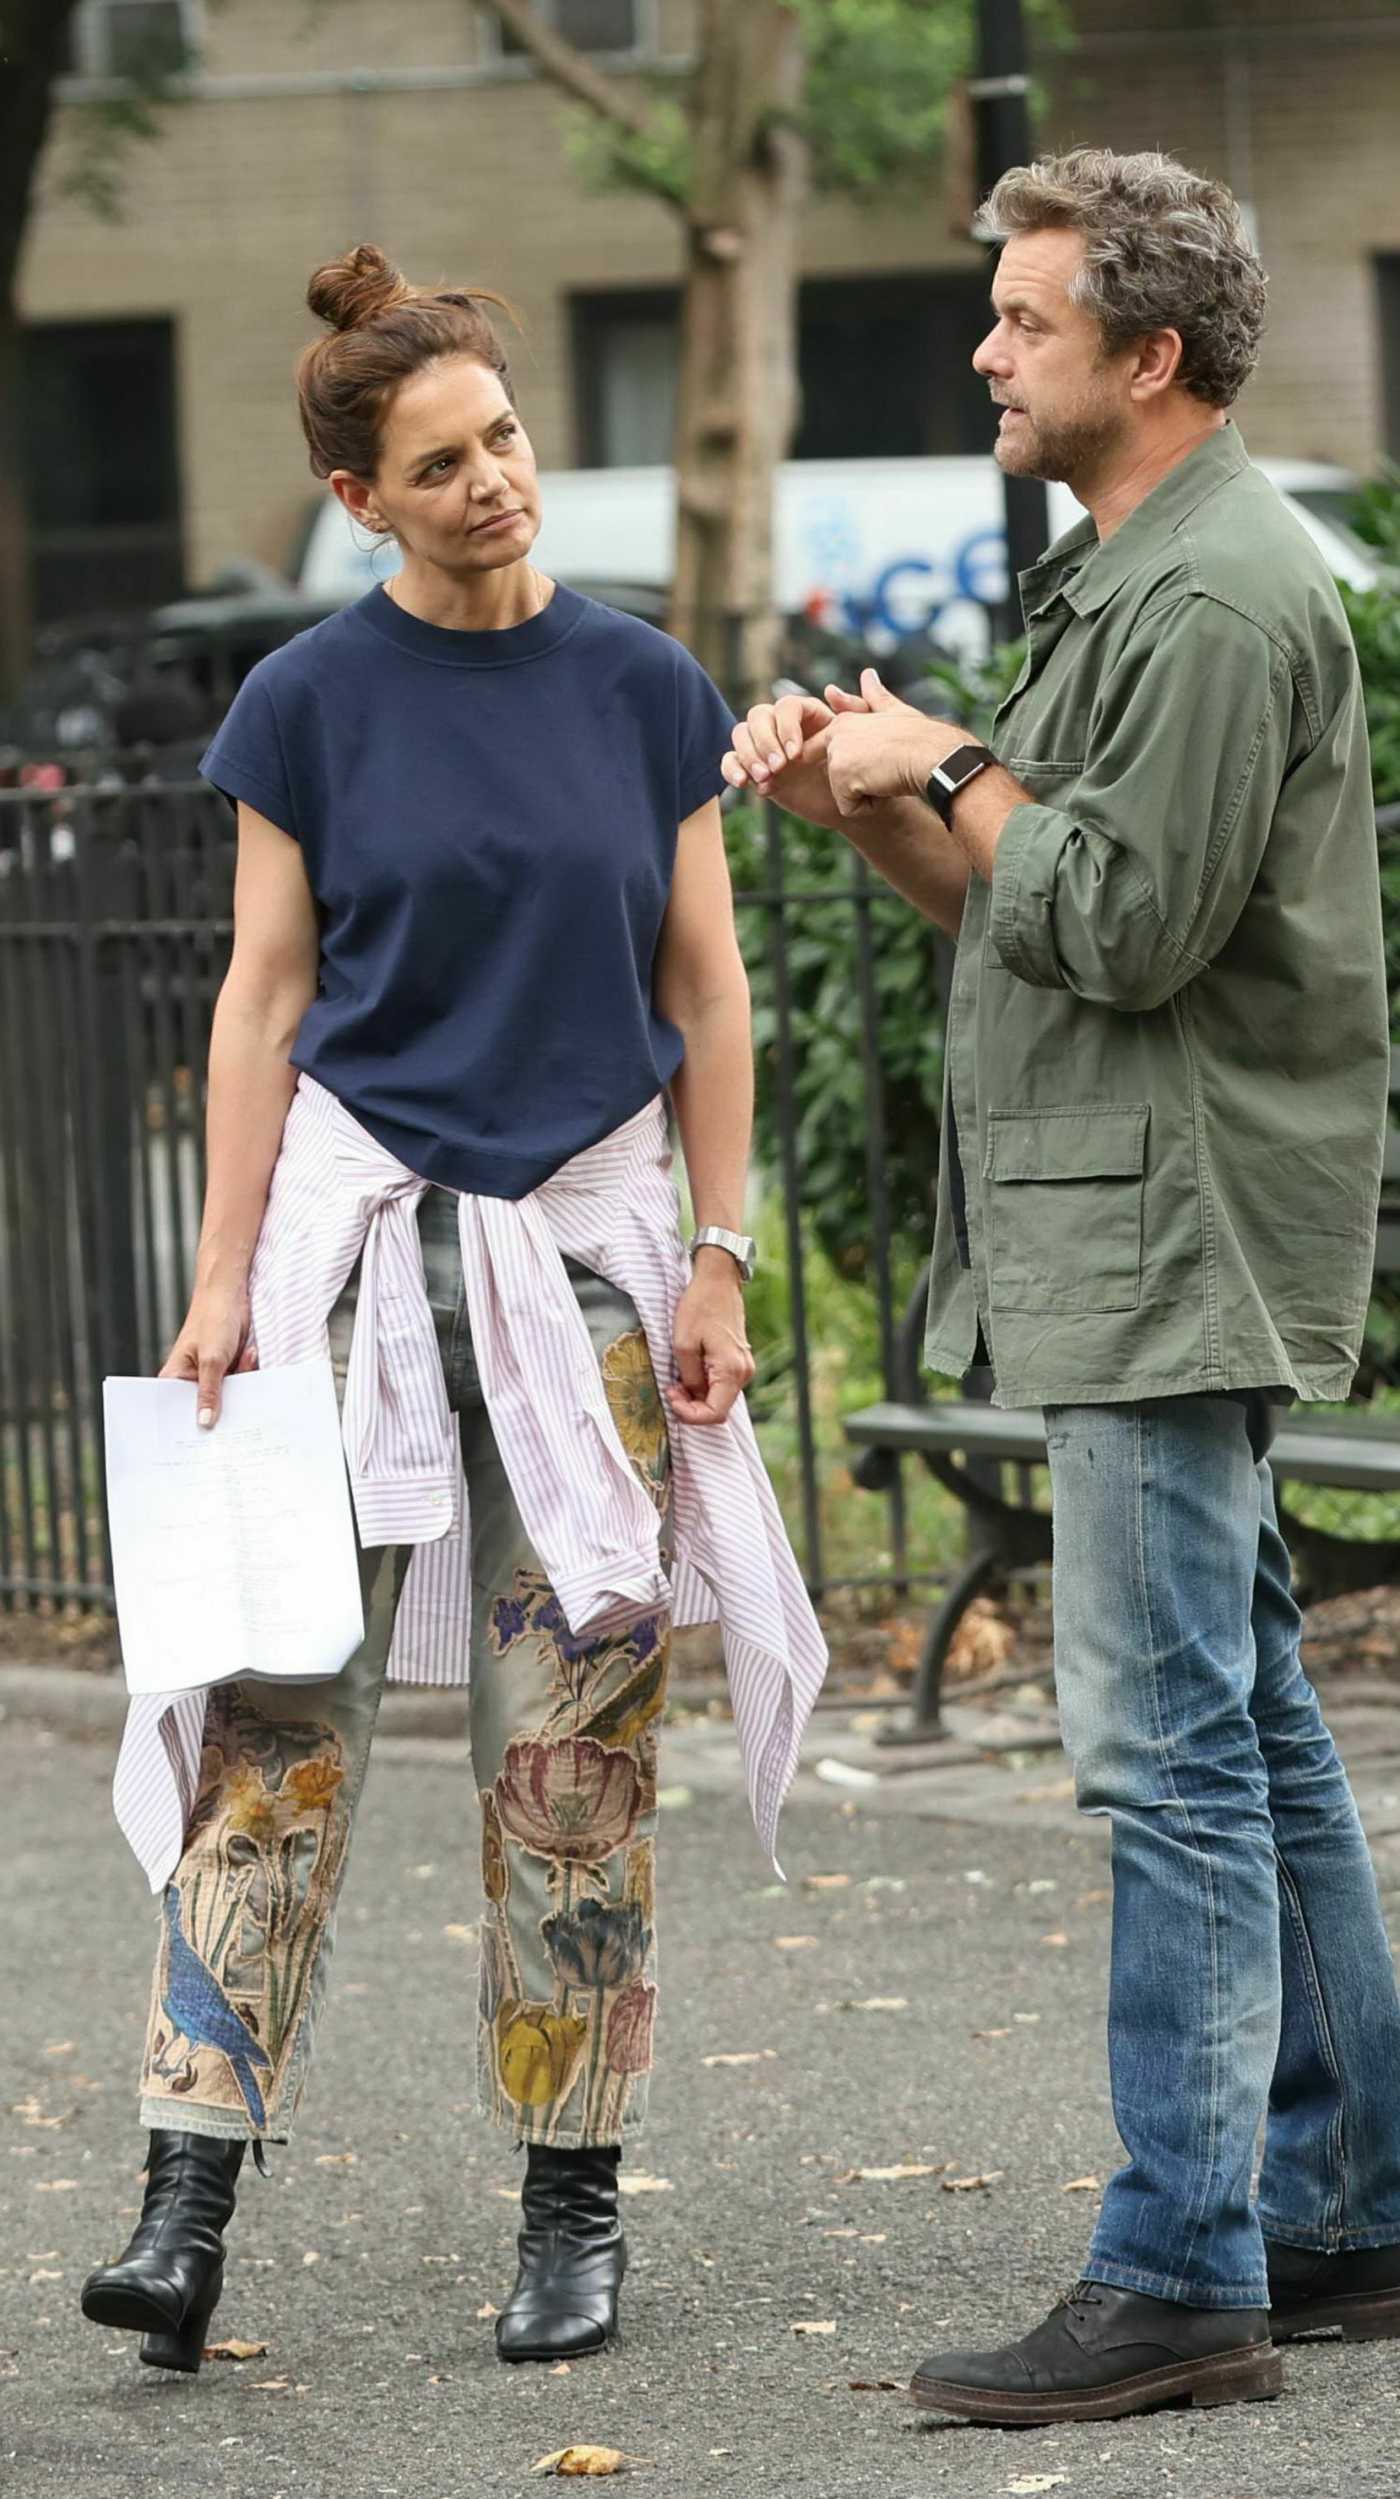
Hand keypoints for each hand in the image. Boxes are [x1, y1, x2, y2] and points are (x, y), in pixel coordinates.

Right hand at [160, 1283, 256, 1428]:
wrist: (233, 1294)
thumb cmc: (213, 1319)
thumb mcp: (212, 1359)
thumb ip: (209, 1393)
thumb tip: (204, 1424)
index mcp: (175, 1378)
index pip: (179, 1411)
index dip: (191, 1426)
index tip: (206, 1442)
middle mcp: (192, 1380)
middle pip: (206, 1409)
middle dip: (224, 1407)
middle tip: (236, 1406)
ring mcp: (213, 1376)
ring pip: (229, 1398)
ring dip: (241, 1383)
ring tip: (242, 1356)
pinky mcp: (230, 1370)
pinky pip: (241, 1386)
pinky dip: (248, 1373)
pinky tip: (249, 1352)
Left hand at [666, 1265, 754, 1426]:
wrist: (718, 1281)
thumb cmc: (699, 1307)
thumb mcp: (683, 1344)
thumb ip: (689, 1377)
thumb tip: (691, 1395)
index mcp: (731, 1370)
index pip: (714, 1413)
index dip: (690, 1414)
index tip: (671, 1398)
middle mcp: (744, 1373)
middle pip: (718, 1408)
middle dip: (691, 1407)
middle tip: (670, 1389)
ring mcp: (743, 1367)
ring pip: (719, 1398)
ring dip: (696, 1396)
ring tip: (676, 1381)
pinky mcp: (738, 1361)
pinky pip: (721, 1384)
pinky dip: (704, 1386)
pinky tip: (688, 1373)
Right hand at [721, 685, 872, 831]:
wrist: (848, 804)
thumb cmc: (858, 772)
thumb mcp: (861, 742)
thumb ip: (854, 711)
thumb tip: (830, 689)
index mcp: (806, 713)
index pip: (785, 706)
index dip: (786, 727)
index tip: (795, 754)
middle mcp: (782, 725)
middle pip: (758, 716)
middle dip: (764, 741)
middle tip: (778, 767)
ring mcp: (765, 746)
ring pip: (741, 734)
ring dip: (748, 754)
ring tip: (764, 777)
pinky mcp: (754, 769)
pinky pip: (730, 761)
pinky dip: (731, 769)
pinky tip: (744, 784)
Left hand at [826, 669, 968, 817]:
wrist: (935, 755)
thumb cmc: (923, 737)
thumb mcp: (897, 713)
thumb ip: (875, 698)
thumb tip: (867, 674)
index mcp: (845, 720)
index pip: (834, 753)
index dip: (857, 767)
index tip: (880, 762)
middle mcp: (836, 733)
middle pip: (840, 778)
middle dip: (863, 781)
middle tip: (889, 765)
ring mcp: (837, 754)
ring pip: (844, 794)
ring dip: (868, 794)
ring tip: (889, 775)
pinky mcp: (842, 777)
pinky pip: (849, 809)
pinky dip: (870, 807)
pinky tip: (886, 788)